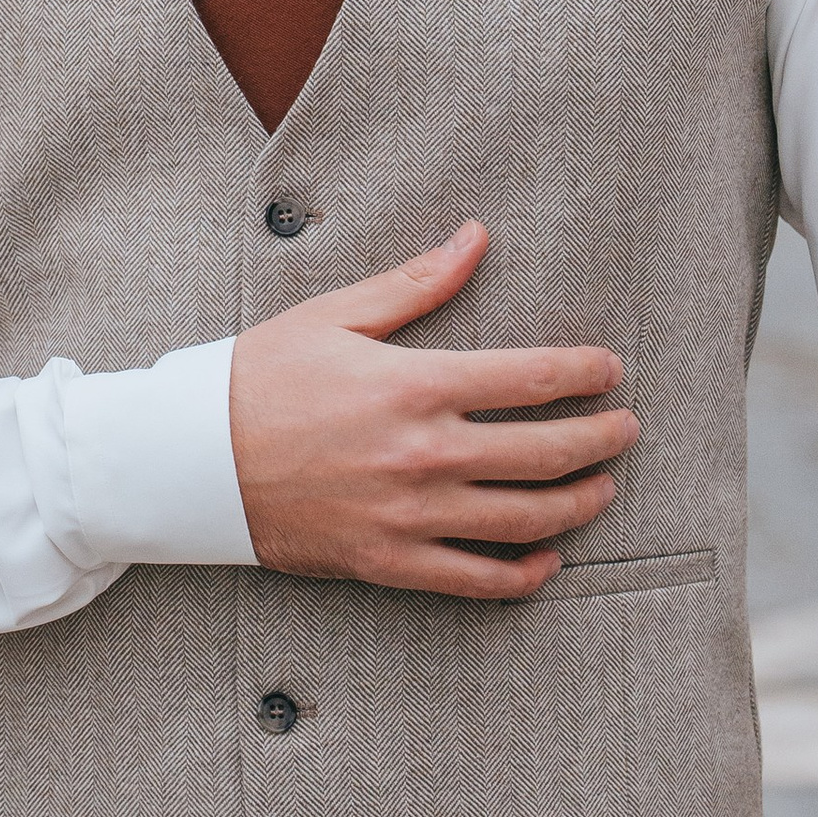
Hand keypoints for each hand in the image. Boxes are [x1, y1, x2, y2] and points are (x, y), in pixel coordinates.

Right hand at [229, 222, 635, 597]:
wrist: (191, 461)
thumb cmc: (259, 378)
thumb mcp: (334, 316)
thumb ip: (416, 283)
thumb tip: (477, 236)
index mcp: (415, 385)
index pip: (532, 377)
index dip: (585, 372)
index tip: (610, 370)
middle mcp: (424, 454)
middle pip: (546, 452)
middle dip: (602, 439)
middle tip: (627, 429)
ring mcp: (410, 515)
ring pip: (526, 518)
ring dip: (580, 503)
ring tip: (602, 487)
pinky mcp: (389, 562)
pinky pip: (477, 580)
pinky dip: (525, 574)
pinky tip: (548, 559)